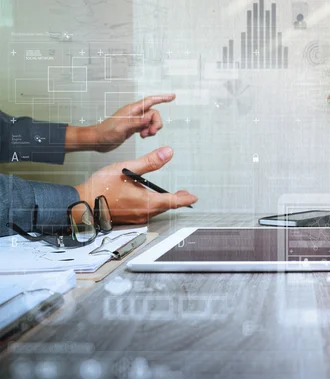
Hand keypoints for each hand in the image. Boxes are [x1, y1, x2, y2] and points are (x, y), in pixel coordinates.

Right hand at [75, 146, 197, 223]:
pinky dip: (151, 206)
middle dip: (176, 200)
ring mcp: (136, 219)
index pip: (173, 201)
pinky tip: (147, 199)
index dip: (185, 199)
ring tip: (169, 196)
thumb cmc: (101, 187)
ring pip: (155, 210)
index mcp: (146, 202)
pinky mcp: (128, 220)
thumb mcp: (127, 169)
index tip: (193, 198)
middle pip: (165, 206)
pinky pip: (145, 213)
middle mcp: (143, 214)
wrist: (81, 203)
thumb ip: (150, 162)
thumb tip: (168, 153)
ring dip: (163, 203)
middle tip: (185, 195)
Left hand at [91, 94, 175, 152]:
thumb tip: (148, 118)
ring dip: (152, 129)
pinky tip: (142, 136)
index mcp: (132, 110)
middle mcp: (135, 113)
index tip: (172, 97)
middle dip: (156, 123)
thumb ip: (135, 122)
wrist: (98, 140)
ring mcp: (135, 120)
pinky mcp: (134, 127)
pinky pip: (147, 127)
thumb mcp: (121, 128)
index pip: (150, 101)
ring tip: (144, 135)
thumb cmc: (105, 133)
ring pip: (151, 121)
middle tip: (150, 133)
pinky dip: (148, 132)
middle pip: (154, 114)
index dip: (162, 98)